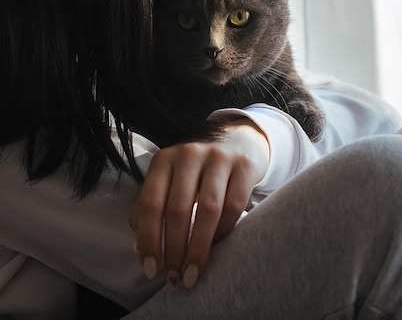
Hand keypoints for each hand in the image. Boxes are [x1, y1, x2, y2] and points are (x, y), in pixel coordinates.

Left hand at [129, 118, 268, 287]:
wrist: (237, 140)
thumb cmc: (196, 170)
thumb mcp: (170, 179)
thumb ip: (153, 205)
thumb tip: (139, 246)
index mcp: (164, 158)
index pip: (151, 202)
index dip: (149, 239)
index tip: (150, 269)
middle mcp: (189, 153)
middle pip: (178, 209)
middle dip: (174, 250)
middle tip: (174, 279)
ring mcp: (218, 157)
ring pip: (207, 210)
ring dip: (198, 248)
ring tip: (192, 274)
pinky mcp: (244, 165)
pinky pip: (233, 206)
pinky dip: (223, 232)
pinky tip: (216, 248)